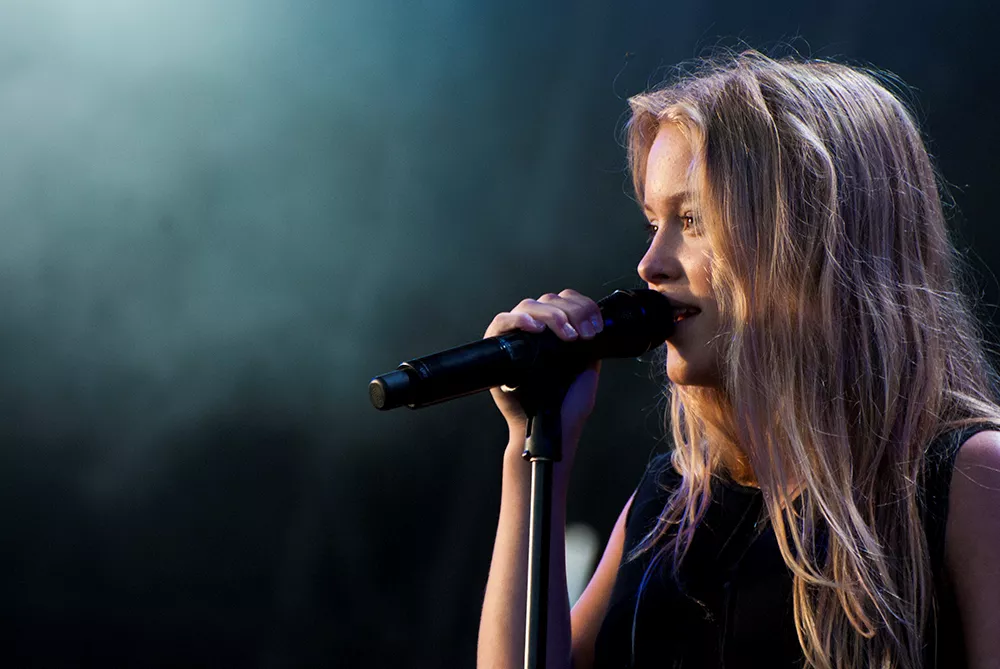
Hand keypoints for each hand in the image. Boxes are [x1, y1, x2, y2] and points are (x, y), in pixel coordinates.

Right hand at [484, 289, 603, 456]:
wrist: (552, 428)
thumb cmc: (567, 404)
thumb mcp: (587, 367)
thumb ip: (589, 344)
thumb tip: (594, 321)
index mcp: (556, 332)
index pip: (565, 301)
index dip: (582, 307)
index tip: (595, 328)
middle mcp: (535, 331)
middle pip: (549, 300)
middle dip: (571, 312)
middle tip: (582, 334)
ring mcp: (516, 337)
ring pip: (529, 306)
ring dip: (551, 315)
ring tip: (566, 335)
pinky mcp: (497, 347)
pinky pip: (502, 322)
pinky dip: (518, 320)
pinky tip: (535, 328)